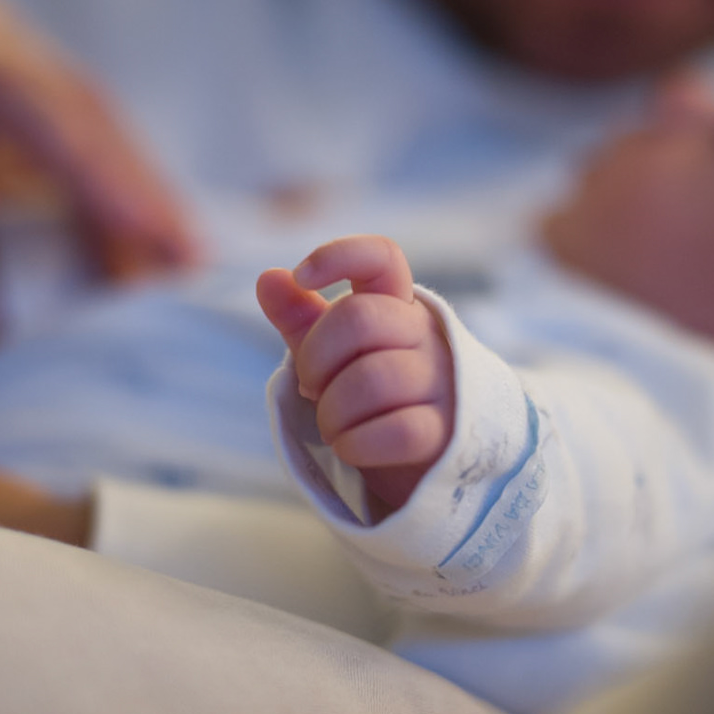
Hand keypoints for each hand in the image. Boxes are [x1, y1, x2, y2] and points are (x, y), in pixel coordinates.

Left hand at [256, 235, 454, 518]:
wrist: (422, 458)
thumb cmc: (371, 396)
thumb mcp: (331, 354)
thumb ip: (300, 317)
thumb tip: (268, 278)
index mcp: (397, 306)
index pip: (381, 256)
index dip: (338, 254)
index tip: (302, 277)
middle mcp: (424, 335)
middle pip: (359, 318)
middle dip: (315, 358)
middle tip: (311, 388)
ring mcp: (440, 381)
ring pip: (374, 380)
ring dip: (333, 412)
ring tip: (333, 426)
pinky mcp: (445, 431)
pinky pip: (397, 430)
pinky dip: (356, 444)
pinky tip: (350, 447)